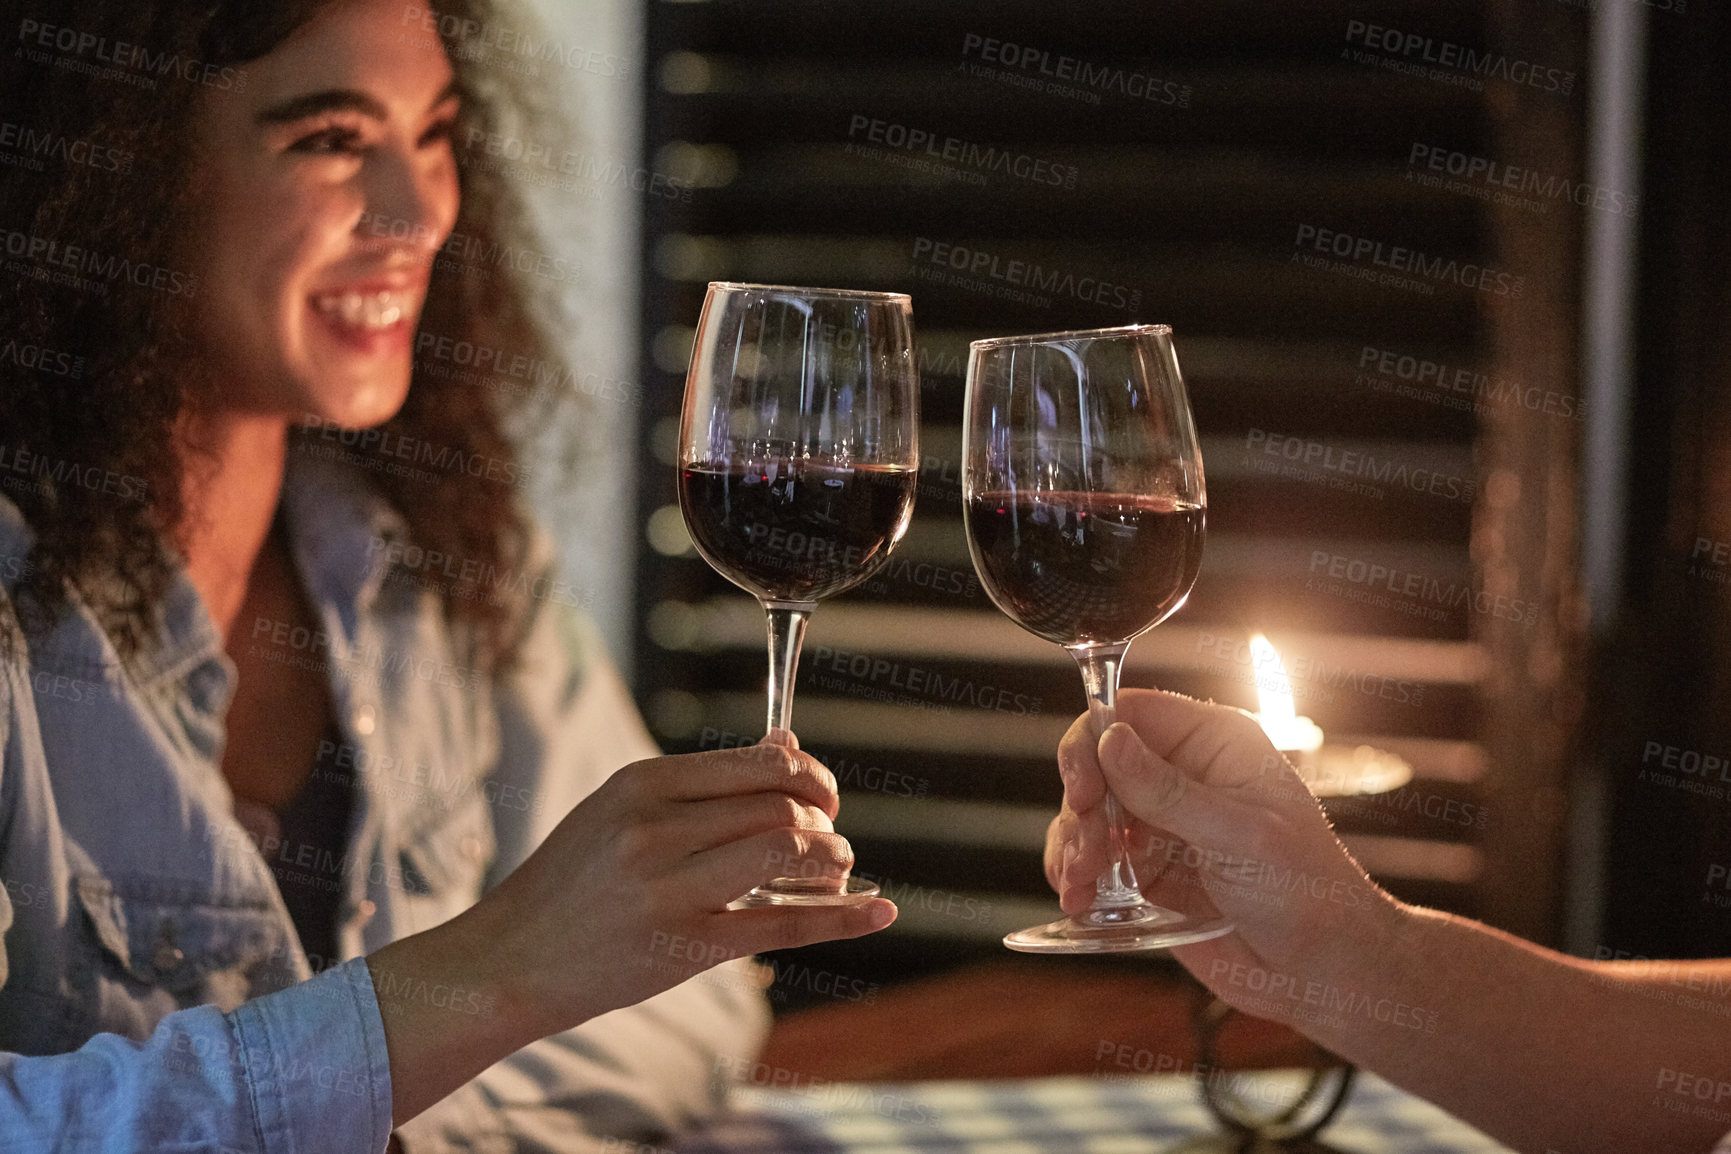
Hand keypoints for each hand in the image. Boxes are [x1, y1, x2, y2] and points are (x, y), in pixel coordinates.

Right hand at [465, 729, 894, 1037]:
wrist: (508, 960)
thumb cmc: (570, 882)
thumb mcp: (620, 809)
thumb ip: (702, 783)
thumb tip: (786, 745)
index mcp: (642, 784)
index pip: (758, 764)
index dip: (809, 775)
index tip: (823, 793)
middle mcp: (657, 829)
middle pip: (779, 806)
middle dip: (824, 820)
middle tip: (830, 839)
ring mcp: (671, 889)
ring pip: (787, 853)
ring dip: (832, 859)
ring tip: (836, 870)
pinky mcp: (685, 947)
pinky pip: (782, 924)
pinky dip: (842, 917)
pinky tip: (879, 910)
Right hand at [1045, 690, 1400, 1007]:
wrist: (1320, 970)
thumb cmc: (1307, 893)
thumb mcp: (1240, 835)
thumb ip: (1169, 791)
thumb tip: (1110, 742)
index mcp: (1215, 745)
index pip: (1134, 713)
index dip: (1095, 739)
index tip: (1082, 787)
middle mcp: (1183, 776)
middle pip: (1099, 763)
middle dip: (1082, 806)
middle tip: (1086, 850)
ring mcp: (1162, 824)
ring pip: (1089, 814)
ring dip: (1073, 845)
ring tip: (1080, 885)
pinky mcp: (1148, 871)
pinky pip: (1094, 860)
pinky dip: (1076, 877)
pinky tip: (1079, 900)